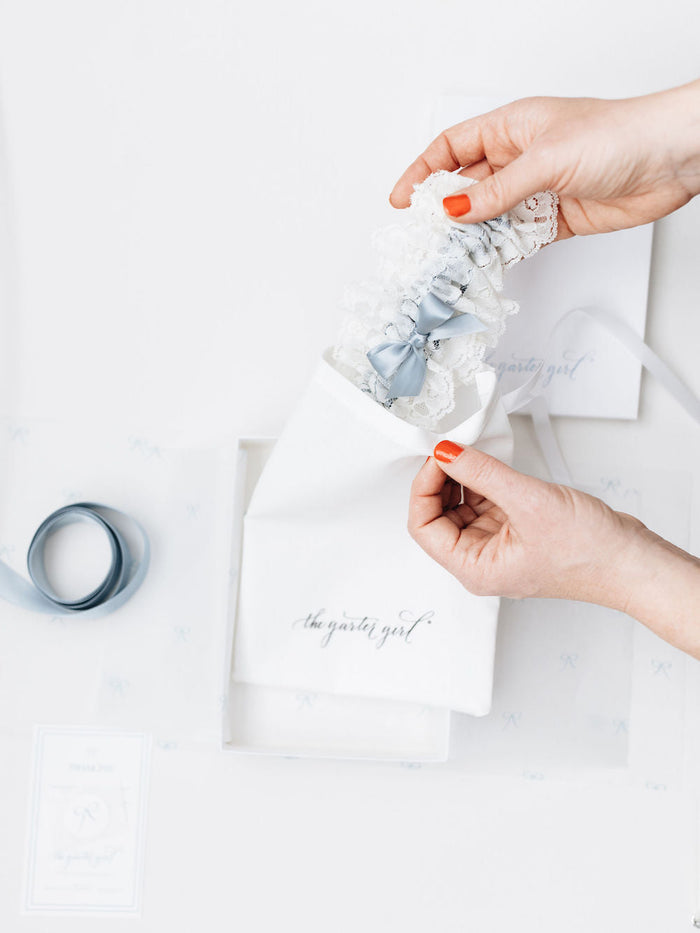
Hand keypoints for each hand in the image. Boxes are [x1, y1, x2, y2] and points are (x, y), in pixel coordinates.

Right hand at [390, 81, 699, 238]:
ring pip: (491, 217)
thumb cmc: (618, 135)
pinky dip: (503, 251)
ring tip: (453, 256)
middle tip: (425, 237)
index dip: (423, 171)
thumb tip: (455, 210)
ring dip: (474, 236)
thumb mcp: (545, 159)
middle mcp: (521, 158)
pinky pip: (518, 238)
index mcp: (512, 128)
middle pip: (468, 187)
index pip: (453, 147)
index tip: (403, 199)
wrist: (669, 160)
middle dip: (446, 211)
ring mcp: (537, 190)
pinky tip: (490, 261)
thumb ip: (497, 191)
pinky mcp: (556, 219)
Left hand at [408, 440, 699, 658]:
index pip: (423, 527)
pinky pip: (485, 502)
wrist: (631, 559)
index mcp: (474, 568)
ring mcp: (497, 545)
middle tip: (451, 449)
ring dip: (463, 477)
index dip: (423, 489)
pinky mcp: (514, 530)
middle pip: (438, 515)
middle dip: (440, 480)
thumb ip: (481, 473)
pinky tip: (489, 463)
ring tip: (471, 451)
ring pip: (461, 506)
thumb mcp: (528, 501)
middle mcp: (481, 560)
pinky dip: (483, 480)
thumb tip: (447, 454)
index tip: (437, 458)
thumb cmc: (589, 552)